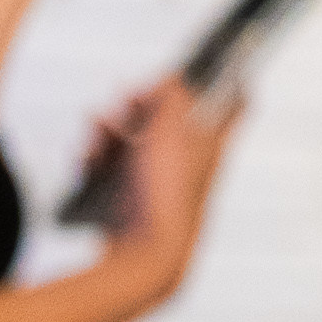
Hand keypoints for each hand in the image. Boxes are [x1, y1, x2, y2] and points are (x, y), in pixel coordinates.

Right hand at [90, 75, 238, 302]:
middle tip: (127, 94)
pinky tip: (86, 155)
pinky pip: (114, 170)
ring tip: (96, 123)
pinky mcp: (132, 201)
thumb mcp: (171, 131)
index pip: (236, 108)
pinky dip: (99, 158)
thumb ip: (173, 97)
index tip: (225, 67)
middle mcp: (188, 163)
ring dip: (112, 128)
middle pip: (171, 120)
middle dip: (143, 102)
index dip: (231, 83)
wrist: (143, 254)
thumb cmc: (165, 196)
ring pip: (136, 143)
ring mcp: (159, 183)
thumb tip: (174, 79)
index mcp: (210, 145)